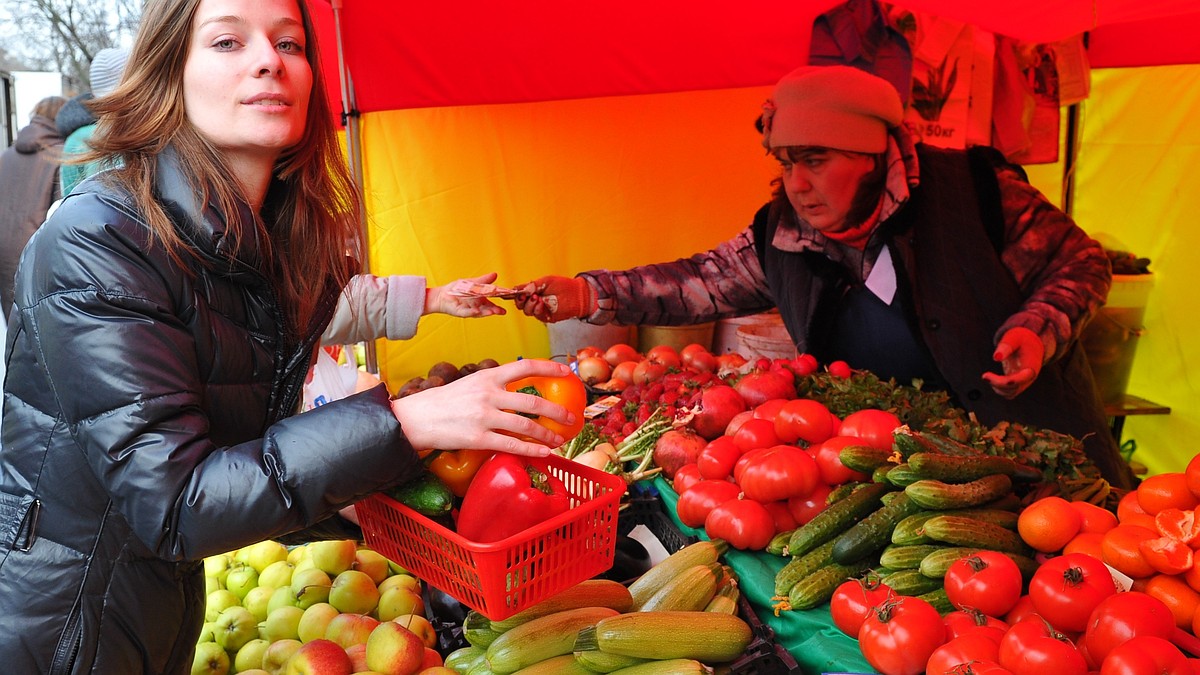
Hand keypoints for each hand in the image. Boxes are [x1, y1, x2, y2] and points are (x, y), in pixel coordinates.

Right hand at [390, 359, 577, 456]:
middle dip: (556, 411)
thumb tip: (519, 391)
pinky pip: (511, 445)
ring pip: (525, 425)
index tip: (567, 372)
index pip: (524, 366)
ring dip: (547, 434)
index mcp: (487, 375)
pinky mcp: (477, 438)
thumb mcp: (470, 384)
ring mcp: (484, 416)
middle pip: (532, 401)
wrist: (415, 418)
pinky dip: (531, 450)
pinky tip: (544, 453)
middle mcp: (488, 393)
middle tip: (570, 418)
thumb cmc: (443, 402)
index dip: (549, 368)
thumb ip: (493, 386)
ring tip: (559, 440)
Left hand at [425, 272, 506, 317]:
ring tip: (492, 312)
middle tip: (501, 311)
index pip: (491, 303)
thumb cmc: (457, 290)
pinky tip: (476, 311)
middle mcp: (476, 307)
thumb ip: (483, 281)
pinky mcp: (460, 312)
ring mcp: (468, 310)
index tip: (505, 305)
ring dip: (485, 312)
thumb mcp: (472, 283)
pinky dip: (471, 312)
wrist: (442, 295)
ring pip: (478, 312)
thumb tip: (495, 274)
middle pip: (487, 310)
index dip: (499, 303)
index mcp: (480, 300)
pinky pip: (466, 312)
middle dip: (494, 310)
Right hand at [513, 275, 595, 322]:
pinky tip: (541, 303)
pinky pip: (537, 315)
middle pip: (520, 305)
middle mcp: (535, 301)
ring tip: (537, 298)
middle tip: (525, 295)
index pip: (519, 294)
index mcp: (533, 292)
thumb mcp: (546, 281)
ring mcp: (540, 310)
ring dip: (529, 304)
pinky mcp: (546, 317)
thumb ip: (533, 285)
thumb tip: (521, 289)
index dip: (516, 293)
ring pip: (527, 311)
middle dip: (520, 300)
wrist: (578, 294)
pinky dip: (537, 309)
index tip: (517, 291)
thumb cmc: (564, 285)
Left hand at [981, 326, 1044, 398]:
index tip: (995, 378)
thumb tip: (996, 358)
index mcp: (1032, 365)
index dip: (1009, 381)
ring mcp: (1024, 382)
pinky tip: (992, 379)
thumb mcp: (1014, 337)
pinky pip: (1008, 393)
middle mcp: (1029, 377)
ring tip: (988, 376)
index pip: (1022, 378)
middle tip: (985, 375)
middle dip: (998, 383)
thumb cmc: (1021, 339)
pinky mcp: (1017, 384)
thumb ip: (1006, 346)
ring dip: (997, 387)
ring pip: (1010, 393)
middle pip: (1015, 388)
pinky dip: (999, 389)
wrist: (1030, 344)